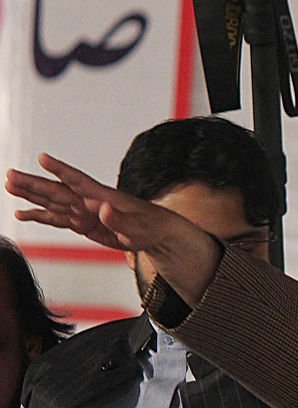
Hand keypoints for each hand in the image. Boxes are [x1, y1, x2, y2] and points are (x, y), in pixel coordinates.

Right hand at [6, 154, 221, 305]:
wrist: (156, 233)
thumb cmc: (150, 227)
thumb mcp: (138, 227)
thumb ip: (119, 219)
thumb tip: (104, 209)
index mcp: (104, 197)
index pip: (79, 181)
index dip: (62, 170)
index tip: (43, 158)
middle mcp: (90, 201)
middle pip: (58, 190)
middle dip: (34, 183)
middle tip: (10, 175)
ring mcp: (84, 212)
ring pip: (53, 202)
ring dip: (31, 195)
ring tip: (9, 186)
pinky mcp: (83, 224)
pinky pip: (57, 219)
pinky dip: (39, 216)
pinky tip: (22, 213)